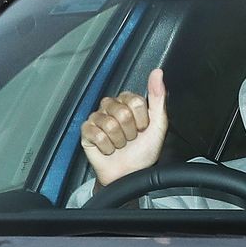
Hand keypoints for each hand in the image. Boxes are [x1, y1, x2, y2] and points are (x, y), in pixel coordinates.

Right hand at [80, 68, 169, 185]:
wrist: (130, 174)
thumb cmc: (143, 151)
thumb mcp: (158, 125)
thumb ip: (158, 97)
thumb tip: (158, 72)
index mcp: (127, 102)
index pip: (135, 101)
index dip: (141, 120)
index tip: (142, 129)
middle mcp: (111, 106)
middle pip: (122, 112)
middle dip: (129, 132)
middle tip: (130, 139)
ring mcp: (97, 118)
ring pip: (109, 125)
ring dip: (119, 141)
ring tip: (120, 145)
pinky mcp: (86, 131)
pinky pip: (97, 135)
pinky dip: (106, 147)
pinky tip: (108, 149)